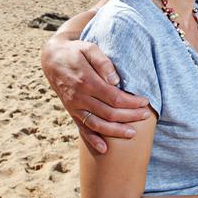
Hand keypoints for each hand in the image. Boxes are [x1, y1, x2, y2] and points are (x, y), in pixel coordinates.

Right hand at [41, 36, 150, 152]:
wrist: (52, 58)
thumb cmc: (75, 51)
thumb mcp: (89, 48)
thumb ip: (103, 62)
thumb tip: (115, 80)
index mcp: (86, 81)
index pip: (114, 97)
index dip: (131, 102)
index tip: (145, 101)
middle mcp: (80, 97)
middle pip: (109, 113)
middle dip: (129, 116)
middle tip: (146, 116)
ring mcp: (74, 106)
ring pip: (97, 124)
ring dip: (116, 131)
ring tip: (132, 133)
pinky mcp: (71, 112)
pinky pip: (82, 129)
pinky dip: (93, 140)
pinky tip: (105, 149)